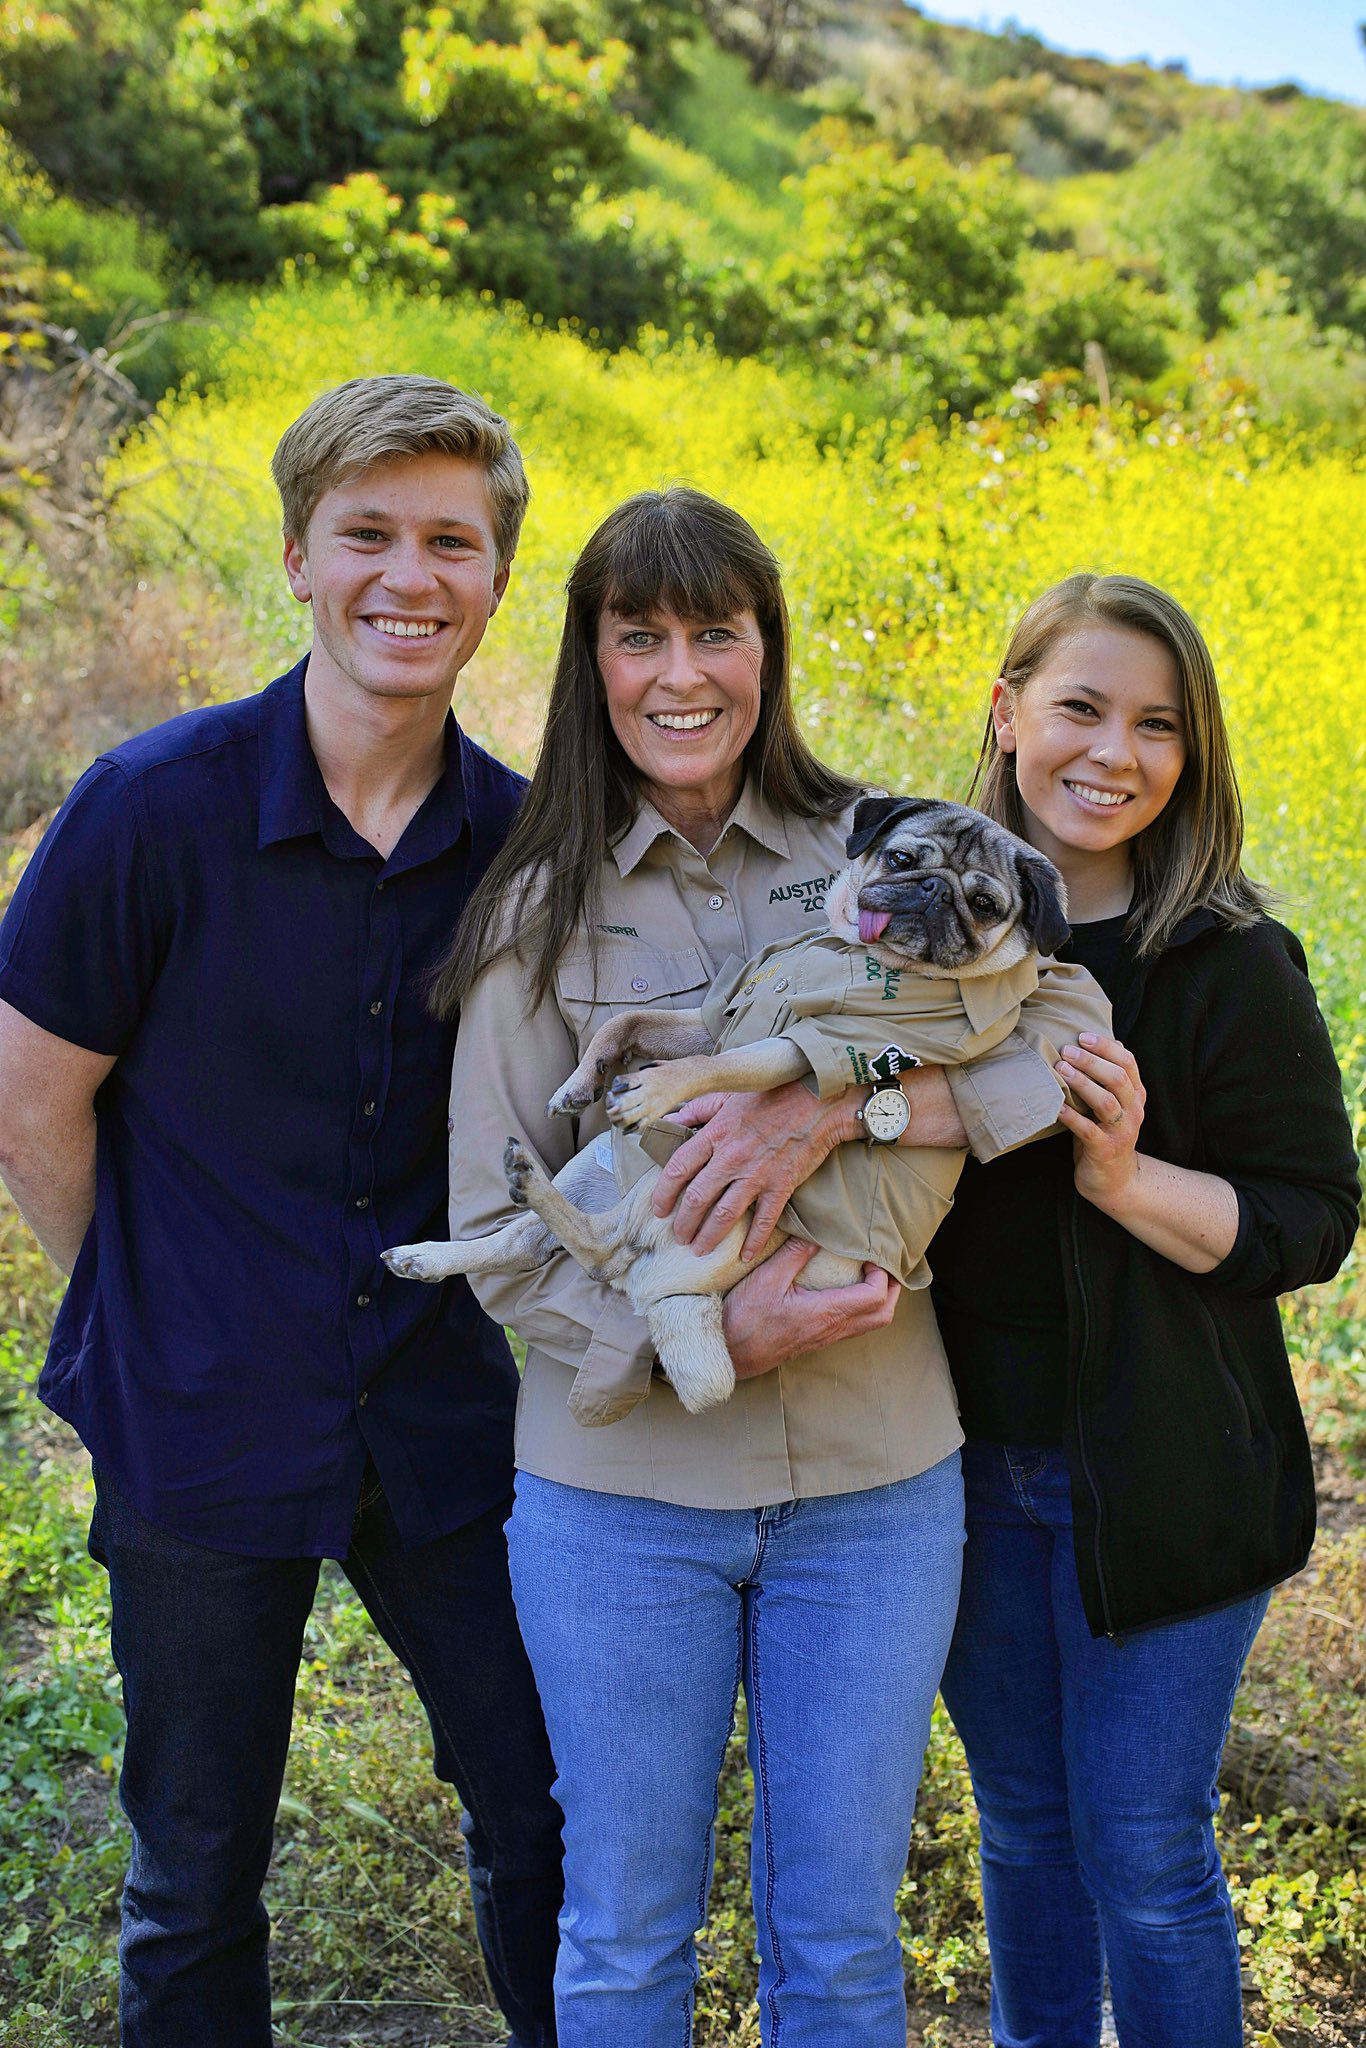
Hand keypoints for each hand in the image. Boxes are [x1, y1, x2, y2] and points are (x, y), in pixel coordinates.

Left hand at [651, 1082, 843, 1257]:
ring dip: (708, 1237)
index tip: (658, 1209)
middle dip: (684, 1223)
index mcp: (715, 1134)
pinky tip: (744, 1256)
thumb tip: (669, 1120)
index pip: (677, 1169)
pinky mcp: (781, 1186)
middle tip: (679, 1237)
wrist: (817, 1101)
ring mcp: (757, 1174)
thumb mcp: (728, 1096)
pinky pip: (764, 1221)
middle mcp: (731, 1158)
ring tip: (699, 1250)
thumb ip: (697, 1111)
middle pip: (697, 1199)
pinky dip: (754, 1242)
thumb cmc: (771, 1096)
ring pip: (724, 1215)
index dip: (663, 1193)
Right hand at [722, 1240, 901, 1377]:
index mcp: (826, 1313)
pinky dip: (861, 1308)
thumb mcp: (767, 1279)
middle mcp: (832, 1329)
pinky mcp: (817, 1340)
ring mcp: (826, 1337)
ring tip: (868, 1275)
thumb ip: (794, 1254)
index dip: (882, 1274)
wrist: (728, 1354)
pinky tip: (845, 1290)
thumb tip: (816, 1234)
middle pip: (883, 1315)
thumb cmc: (744, 1319)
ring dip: (878, 1300)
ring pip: (871, 1324)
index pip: (875, 1296)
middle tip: (881, 1266)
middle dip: (892, 1290)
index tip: (870, 1255)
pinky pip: (853, 1327)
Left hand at [1055, 1031, 1146, 1210]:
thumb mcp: (1112, 1104)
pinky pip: (1088, 1130)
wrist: (1114, 1181)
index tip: (1082, 1036)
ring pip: (1106, 1102)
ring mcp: (1121, 1132)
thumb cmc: (1105, 1134)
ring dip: (1082, 1084)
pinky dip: (1071, 1116)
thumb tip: (1104, 1041)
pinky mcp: (1105, 1150)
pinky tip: (1056, 1106)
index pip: (1128, 1063)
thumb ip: (1109, 1077)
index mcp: (1136, 1095)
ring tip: (1060, 1070)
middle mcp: (1133, 1111)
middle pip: (1117, 1079)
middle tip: (1066, 1051)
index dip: (1106, 1047)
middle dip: (1091, 1061)